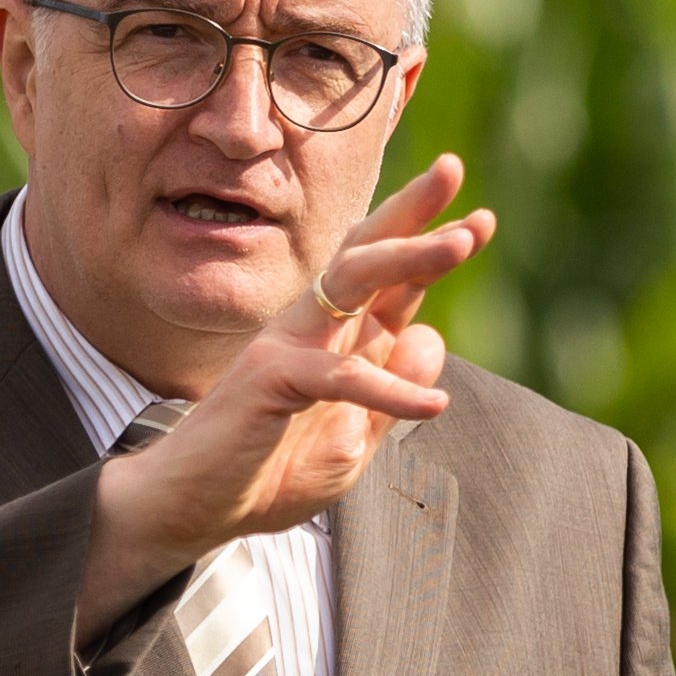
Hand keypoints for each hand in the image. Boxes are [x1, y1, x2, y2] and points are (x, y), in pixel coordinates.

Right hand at [78, 159, 491, 640]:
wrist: (194, 507)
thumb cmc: (267, 472)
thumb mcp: (350, 441)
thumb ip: (390, 395)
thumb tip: (433, 337)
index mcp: (334, 338)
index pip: (390, 280)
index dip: (432, 244)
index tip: (481, 221)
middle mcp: (312, 327)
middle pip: (368, 253)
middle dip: (413, 209)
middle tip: (452, 168)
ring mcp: (288, 344)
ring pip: (353, 282)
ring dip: (409, 258)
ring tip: (462, 243)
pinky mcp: (270, 377)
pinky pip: (339, 375)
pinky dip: (388, 389)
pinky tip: (433, 407)